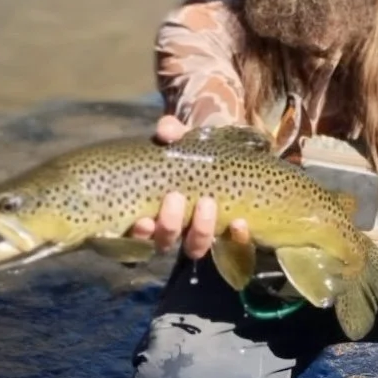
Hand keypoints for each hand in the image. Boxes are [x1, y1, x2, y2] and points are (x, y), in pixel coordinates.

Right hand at [130, 114, 250, 259]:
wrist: (236, 154)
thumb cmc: (199, 150)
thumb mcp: (185, 137)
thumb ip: (172, 131)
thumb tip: (165, 131)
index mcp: (155, 208)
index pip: (137, 233)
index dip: (138, 234)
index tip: (144, 220)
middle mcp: (175, 227)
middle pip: (164, 241)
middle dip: (168, 225)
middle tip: (175, 198)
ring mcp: (202, 233)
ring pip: (195, 246)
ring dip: (200, 230)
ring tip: (207, 202)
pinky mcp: (232, 234)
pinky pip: (232, 244)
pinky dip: (235, 236)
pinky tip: (240, 222)